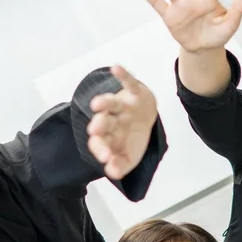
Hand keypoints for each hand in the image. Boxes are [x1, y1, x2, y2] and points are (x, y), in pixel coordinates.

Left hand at [87, 65, 158, 180]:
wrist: (146, 116)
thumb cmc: (133, 136)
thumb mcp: (130, 156)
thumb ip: (121, 165)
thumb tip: (113, 173)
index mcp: (109, 137)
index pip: (100, 144)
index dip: (102, 149)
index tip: (106, 158)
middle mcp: (112, 120)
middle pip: (103, 122)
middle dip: (100, 126)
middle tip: (95, 130)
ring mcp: (123, 106)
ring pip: (111, 103)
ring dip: (104, 102)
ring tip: (96, 104)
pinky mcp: (134, 92)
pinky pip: (128, 82)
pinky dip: (123, 75)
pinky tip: (115, 68)